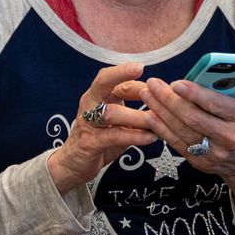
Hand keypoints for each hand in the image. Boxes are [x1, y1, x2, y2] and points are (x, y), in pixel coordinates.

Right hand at [47, 61, 157, 192]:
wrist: (74, 164)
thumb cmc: (99, 138)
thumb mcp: (117, 121)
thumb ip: (133, 110)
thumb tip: (161, 102)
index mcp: (97, 96)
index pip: (111, 78)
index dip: (129, 75)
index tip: (145, 70)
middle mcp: (90, 104)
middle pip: (102, 83)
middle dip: (121, 75)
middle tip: (143, 78)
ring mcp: (88, 123)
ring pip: (111, 113)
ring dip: (136, 115)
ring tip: (155, 119)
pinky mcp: (90, 143)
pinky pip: (114, 136)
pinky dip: (134, 136)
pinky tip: (150, 137)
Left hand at [137, 46, 234, 188]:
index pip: (216, 104)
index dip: (195, 94)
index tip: (177, 82)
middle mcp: (230, 137)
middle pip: (194, 118)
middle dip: (170, 100)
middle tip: (153, 84)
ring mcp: (214, 152)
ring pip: (182, 130)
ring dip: (161, 112)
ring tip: (147, 94)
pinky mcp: (201, 162)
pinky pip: (177, 144)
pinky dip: (161, 129)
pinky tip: (150, 114)